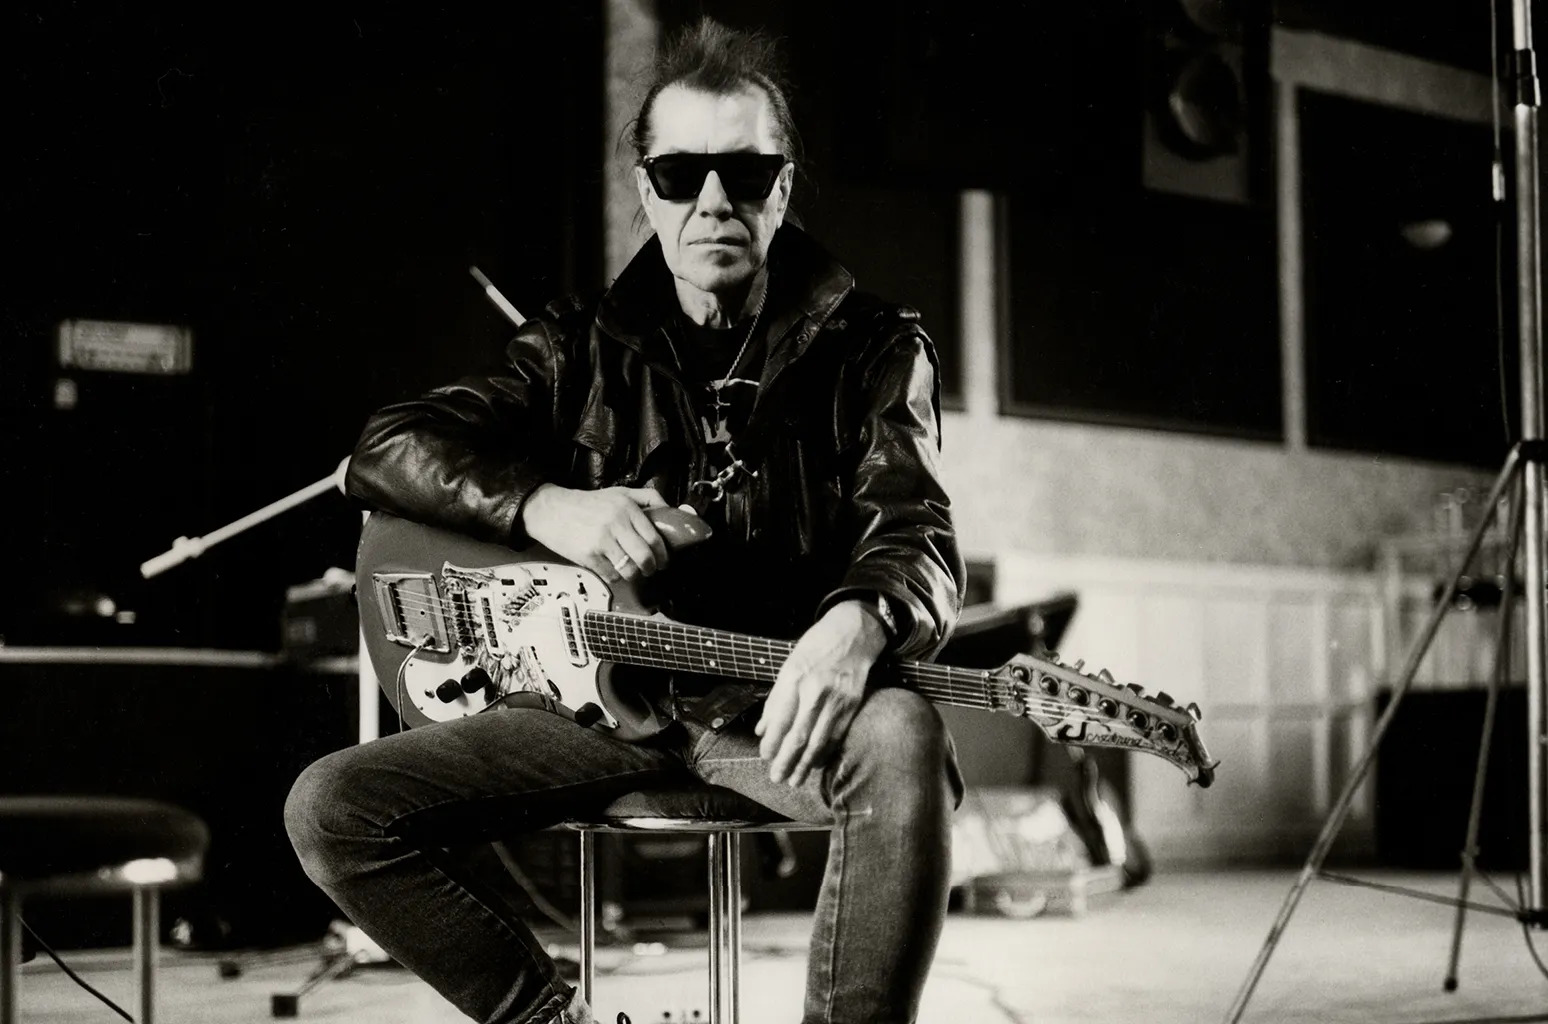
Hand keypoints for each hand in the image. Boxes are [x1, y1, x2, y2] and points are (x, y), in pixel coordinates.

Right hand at [520, 484, 669, 581]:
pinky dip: (615, 576)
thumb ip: (648, 498)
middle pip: (646, 556)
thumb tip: (673, 510)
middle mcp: (616, 523)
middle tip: (651, 569)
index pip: (655, 537)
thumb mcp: (619, 492)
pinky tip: (612, 568)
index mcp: (626, 507)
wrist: (550, 509)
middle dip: (652, 568)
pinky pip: (611, 575)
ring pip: (630, 569)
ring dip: (635, 575)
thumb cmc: (586, 503)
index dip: (663, 554)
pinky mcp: (588, 555)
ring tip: (632, 571)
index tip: (663, 560)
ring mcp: (601, 540)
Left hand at [755, 600, 888, 787]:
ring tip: (794, 780)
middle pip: (799, 735)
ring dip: (805, 764)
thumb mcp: (789, 666)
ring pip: (819, 740)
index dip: (772, 742)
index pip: (780, 719)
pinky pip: (836, 735)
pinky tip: (815, 764)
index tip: (765, 756)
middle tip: (777, 778)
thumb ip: (775, 700)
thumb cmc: (816, 647)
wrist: (853, 632)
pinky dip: (825, 753)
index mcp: (795, 678)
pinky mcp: (852, 704)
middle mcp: (815, 690)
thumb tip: (762, 730)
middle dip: (786, 760)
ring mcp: (836, 699)